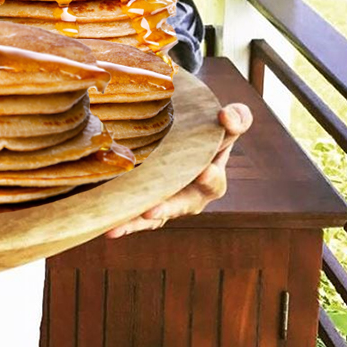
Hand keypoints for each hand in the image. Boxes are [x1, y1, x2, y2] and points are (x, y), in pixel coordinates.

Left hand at [105, 103, 252, 237]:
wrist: (180, 137)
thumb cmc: (205, 130)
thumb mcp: (226, 122)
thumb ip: (236, 118)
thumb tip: (225, 116)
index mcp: (212, 176)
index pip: (214, 180)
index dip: (209, 178)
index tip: (202, 172)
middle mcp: (192, 195)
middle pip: (183, 204)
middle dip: (169, 206)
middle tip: (151, 209)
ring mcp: (170, 203)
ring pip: (157, 215)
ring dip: (141, 219)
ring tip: (124, 222)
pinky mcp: (150, 208)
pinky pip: (138, 220)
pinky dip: (125, 225)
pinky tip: (110, 230)